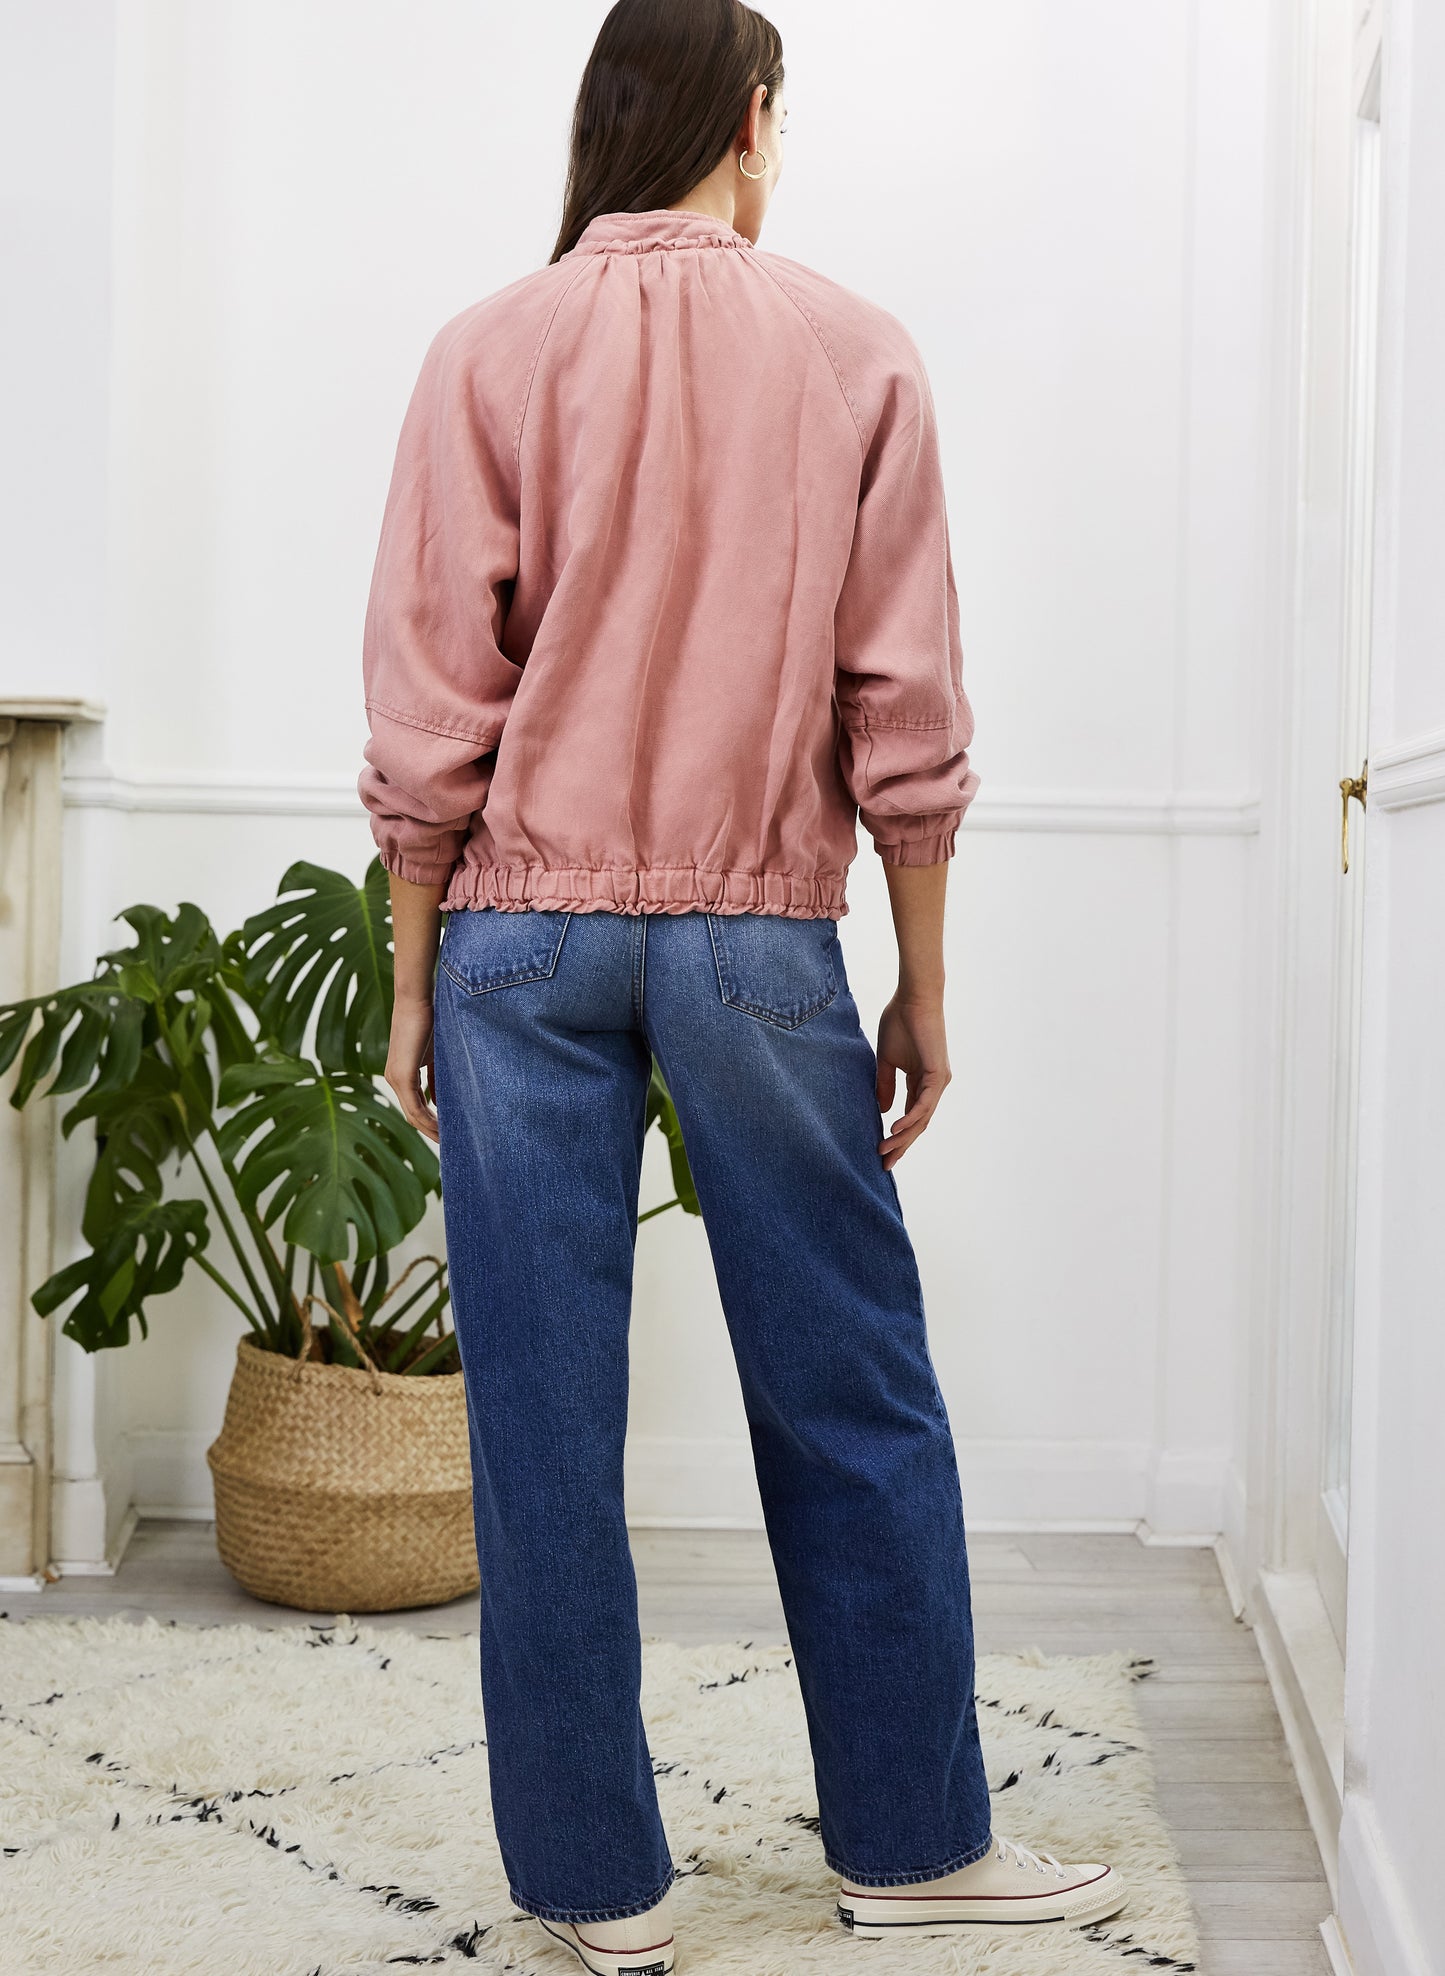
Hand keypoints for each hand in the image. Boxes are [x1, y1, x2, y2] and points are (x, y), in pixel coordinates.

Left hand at [386, 993, 438, 1142]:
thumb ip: (438, 1075)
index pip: (416, 1106)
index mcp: (402, 1073)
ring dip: (431, 1130)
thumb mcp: (437, 1053)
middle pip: (413, 1116)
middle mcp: (394, 1078)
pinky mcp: (402, 1076)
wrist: (418, 997)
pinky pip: (416, 1106)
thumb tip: (445, 1099)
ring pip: (413, 1115)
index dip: (431, 1123)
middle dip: (432, 1131)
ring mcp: (396, 1078)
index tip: (449, 1133)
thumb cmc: (431, 1018)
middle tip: (451, 1144)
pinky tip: (443, 1128)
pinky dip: (430, 1120)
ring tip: (450, 1141)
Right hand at [876, 992, 950, 1168]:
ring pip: (921, 1119)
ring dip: (902, 1137)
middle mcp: (933, 1085)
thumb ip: (885, 1085)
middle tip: (884, 1165)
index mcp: (922, 1082)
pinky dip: (910, 1118)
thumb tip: (884, 1111)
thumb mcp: (886, 1060)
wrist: (913, 999)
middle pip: (918, 1124)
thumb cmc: (900, 1022)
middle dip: (901, 1146)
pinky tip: (895, 1130)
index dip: (897, 1136)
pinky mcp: (938, 1074)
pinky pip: (924, 1104)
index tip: (881, 1152)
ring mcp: (938, 1081)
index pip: (911, 1116)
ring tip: (884, 1152)